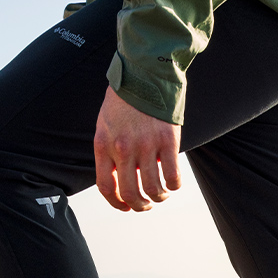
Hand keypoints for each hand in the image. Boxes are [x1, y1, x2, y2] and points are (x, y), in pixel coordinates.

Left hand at [94, 86, 181, 211]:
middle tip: (146, 205)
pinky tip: (173, 183)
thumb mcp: (106, 125)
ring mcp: (145, 145)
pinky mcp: (167, 140)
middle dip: (139, 206)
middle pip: (130, 193)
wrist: (145, 71)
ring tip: (161, 194)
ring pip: (152, 188)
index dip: (116, 203)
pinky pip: (172, 175)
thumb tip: (122, 179)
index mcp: (103, 145)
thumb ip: (110, 151)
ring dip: (158, 197)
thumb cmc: (125, 99)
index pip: (106, 187)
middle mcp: (122, 149)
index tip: (126, 206)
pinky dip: (174, 185)